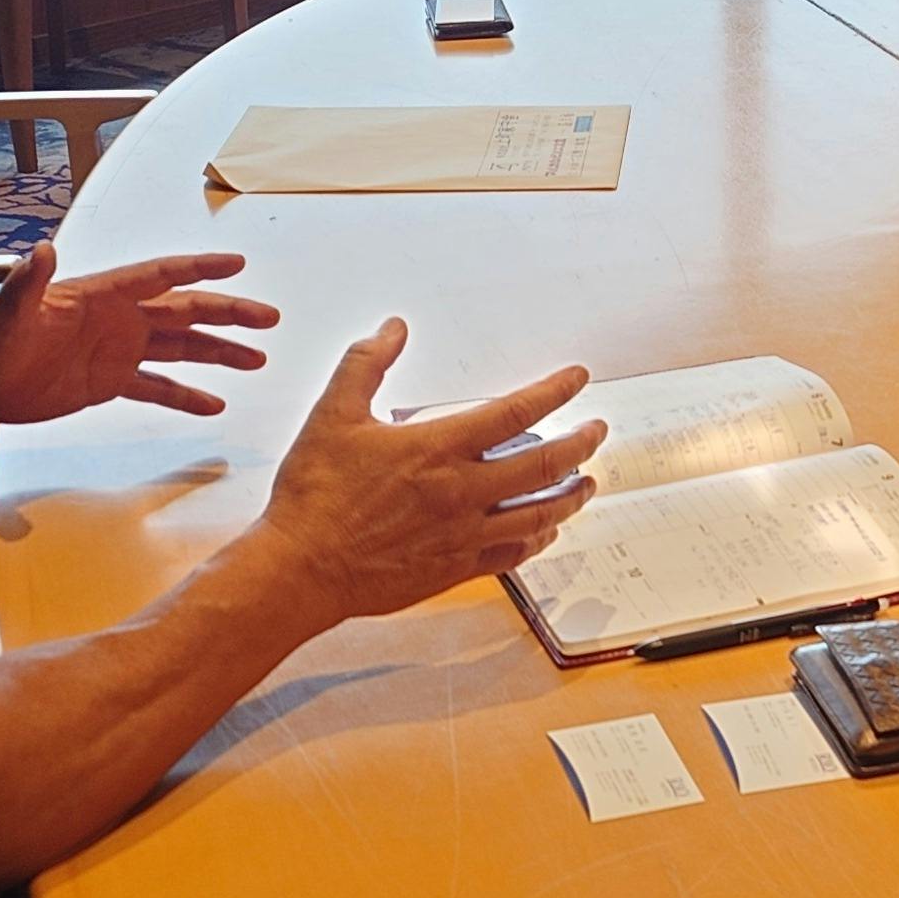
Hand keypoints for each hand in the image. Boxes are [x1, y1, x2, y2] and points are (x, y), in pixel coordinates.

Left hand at [0, 244, 277, 426]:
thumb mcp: (4, 313)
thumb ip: (26, 284)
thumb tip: (40, 250)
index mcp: (100, 296)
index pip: (159, 276)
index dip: (198, 269)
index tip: (235, 263)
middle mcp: (117, 320)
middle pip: (184, 311)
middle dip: (228, 313)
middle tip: (268, 318)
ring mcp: (115, 351)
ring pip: (180, 348)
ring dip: (218, 352)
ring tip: (257, 359)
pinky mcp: (106, 383)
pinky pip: (155, 387)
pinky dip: (185, 396)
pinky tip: (214, 405)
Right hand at [253, 329, 604, 623]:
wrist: (300, 569)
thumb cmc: (313, 495)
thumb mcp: (332, 414)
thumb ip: (365, 364)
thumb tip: (392, 328)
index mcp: (438, 448)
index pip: (517, 411)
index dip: (555, 391)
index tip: (578, 378)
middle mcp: (461, 492)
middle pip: (545, 464)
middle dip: (581, 444)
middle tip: (598, 430)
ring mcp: (463, 534)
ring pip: (539, 514)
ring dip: (570, 496)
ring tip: (588, 483)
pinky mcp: (455, 569)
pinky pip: (513, 554)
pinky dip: (538, 539)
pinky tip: (546, 531)